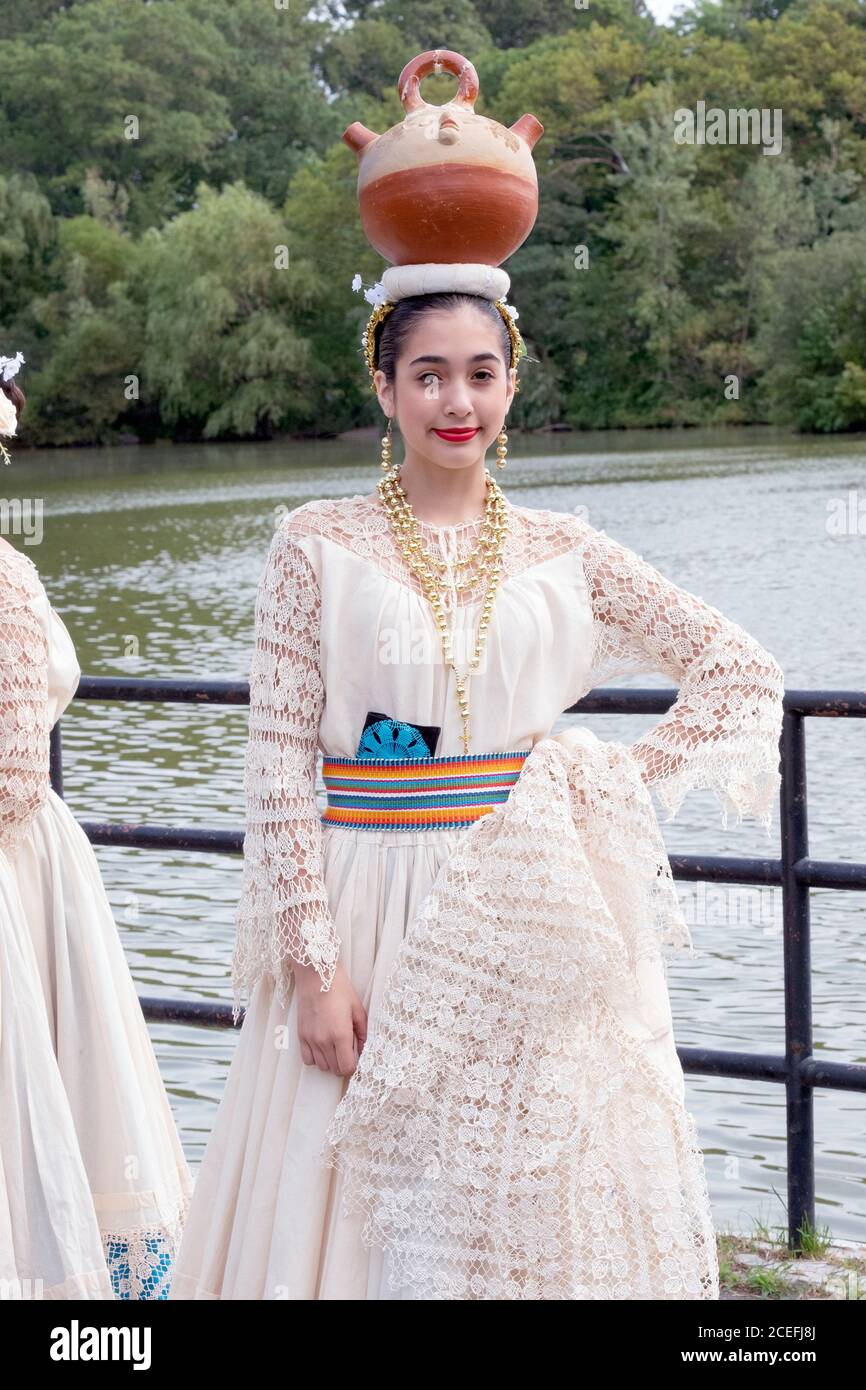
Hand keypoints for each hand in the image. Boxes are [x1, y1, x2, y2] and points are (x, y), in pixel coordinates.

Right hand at [293, 959, 366, 1076]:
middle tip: (348, 1050)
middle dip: (344, 1063)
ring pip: (321, 1066)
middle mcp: (324, 1040)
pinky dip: (316, 1058)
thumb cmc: (339, 988)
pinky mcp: (301, 1035)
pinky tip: (322, 1046)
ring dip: (330, 1061)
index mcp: (340, 1034)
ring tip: (335, 1046)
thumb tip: (364, 1048)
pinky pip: (307, 1059)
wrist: (316, 975)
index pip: (347, 1067)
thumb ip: (363, 1032)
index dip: (354, 1066)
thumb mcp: (357, 1008)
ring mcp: (310, 1039)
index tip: (357, 1057)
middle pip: (335, 1069)